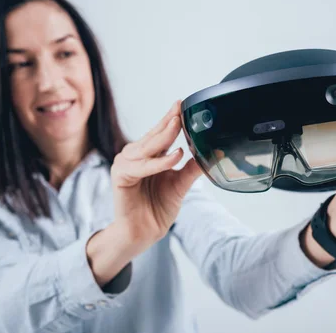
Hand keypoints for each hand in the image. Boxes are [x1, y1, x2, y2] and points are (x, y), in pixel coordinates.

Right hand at [110, 100, 202, 247]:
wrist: (144, 232)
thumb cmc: (158, 208)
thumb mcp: (181, 184)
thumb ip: (193, 168)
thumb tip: (215, 154)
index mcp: (147, 155)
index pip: (160, 132)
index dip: (170, 118)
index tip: (182, 103)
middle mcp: (134, 156)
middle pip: (153, 135)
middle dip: (168, 121)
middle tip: (180, 107)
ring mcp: (125, 164)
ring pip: (147, 147)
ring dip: (164, 137)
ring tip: (178, 125)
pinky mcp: (120, 176)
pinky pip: (142, 166)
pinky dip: (158, 162)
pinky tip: (175, 156)